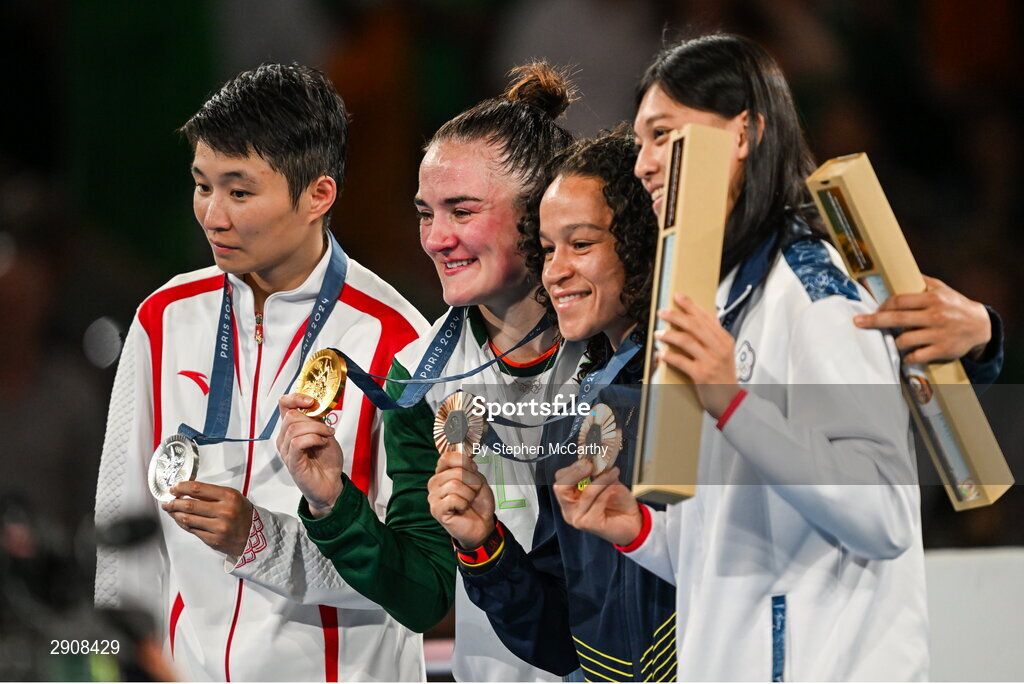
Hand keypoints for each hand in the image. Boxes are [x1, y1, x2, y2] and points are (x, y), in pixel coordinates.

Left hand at [162, 481, 252, 563]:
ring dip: (175, 514)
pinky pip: (192, 530)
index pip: (199, 489)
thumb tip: (188, 490)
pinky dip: (183, 524)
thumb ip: (212, 494)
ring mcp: (218, 527)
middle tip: (167, 501)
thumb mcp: (233, 497)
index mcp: (229, 497)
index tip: (174, 488)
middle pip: (190, 505)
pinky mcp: (213, 540)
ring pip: (187, 519)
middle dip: (174, 502)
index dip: (182, 488)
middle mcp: (224, 512)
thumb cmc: (242, 514)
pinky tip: (180, 520)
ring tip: (170, 510)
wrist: (253, 536)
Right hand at [277, 393, 343, 517]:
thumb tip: (316, 406)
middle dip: (313, 419)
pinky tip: (322, 443)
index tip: (311, 401)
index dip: (296, 398)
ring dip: (316, 429)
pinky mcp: (291, 462)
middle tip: (327, 429)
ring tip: (326, 437)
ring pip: (294, 428)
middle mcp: (285, 438)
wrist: (331, 483)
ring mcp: (286, 451)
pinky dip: (313, 439)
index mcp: (291, 428)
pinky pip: (297, 443)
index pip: (284, 404)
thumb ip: (317, 420)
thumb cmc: (326, 460)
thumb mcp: (325, 433)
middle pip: (291, 416)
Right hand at [427, 449, 494, 548]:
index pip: (447, 457)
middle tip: (472, 493)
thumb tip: (464, 462)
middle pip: (456, 472)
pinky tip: (461, 509)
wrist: (482, 524)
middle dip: (471, 483)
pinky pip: (453, 499)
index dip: (464, 461)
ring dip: (469, 495)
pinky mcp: (436, 509)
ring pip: (455, 485)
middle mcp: (435, 483)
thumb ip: (469, 468)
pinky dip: (463, 504)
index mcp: (444, 473)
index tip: (473, 470)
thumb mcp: (478, 479)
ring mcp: (433, 496)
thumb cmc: (478, 503)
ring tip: (467, 502)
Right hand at [553, 460, 641, 546]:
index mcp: (570, 499)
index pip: (560, 481)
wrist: (633, 523)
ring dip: (601, 480)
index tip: (588, 460)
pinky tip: (614, 487)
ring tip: (613, 473)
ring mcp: (578, 518)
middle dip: (576, 472)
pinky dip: (607, 492)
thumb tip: (597, 459)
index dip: (572, 468)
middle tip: (591, 465)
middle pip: (561, 488)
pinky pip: (598, 502)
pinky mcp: (589, 524)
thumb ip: (599, 472)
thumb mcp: (608, 482)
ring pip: (586, 493)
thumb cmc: (618, 503)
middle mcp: (570, 510)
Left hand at [656, 293, 740, 417]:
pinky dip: (669, 356)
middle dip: (677, 316)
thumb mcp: (723, 353)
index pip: (706, 317)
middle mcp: (719, 348)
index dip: (691, 305)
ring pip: (687, 341)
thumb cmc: (723, 377)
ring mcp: (711, 361)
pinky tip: (660, 354)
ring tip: (658, 333)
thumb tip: (695, 321)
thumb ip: (711, 338)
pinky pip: (681, 362)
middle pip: (695, 326)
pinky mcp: (702, 375)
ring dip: (670, 335)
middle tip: (662, 311)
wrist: (731, 401)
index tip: (678, 296)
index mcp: (725, 340)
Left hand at [853, 276, 991, 363]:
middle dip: (874, 321)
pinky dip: (907, 357)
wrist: (980, 325)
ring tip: (895, 340)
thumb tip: (899, 268)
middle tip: (858, 322)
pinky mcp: (943, 350)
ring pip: (904, 340)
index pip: (900, 300)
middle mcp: (935, 316)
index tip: (875, 309)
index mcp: (932, 299)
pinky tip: (905, 355)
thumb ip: (920, 281)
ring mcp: (938, 334)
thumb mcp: (941, 288)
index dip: (883, 306)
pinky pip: (917, 356)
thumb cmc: (955, 304)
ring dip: (894, 341)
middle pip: (897, 319)